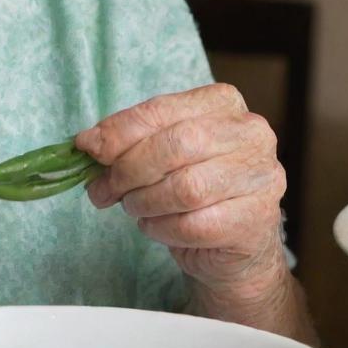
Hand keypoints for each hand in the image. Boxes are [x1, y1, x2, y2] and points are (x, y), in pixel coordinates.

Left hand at [75, 84, 287, 299]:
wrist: (234, 245)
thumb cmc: (193, 186)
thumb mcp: (160, 152)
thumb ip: (130, 141)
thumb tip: (88, 143)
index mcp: (223, 103)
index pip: (162, 110)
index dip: (119, 130)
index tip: (87, 147)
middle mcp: (250, 134)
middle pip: (175, 146)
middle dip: (128, 169)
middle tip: (102, 189)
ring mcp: (260, 178)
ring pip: (185, 189)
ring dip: (143, 202)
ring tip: (133, 207)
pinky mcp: (255, 222)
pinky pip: (193, 225)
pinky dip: (161, 228)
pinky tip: (156, 226)